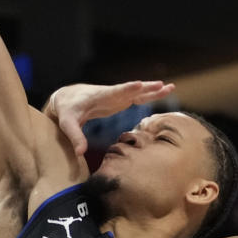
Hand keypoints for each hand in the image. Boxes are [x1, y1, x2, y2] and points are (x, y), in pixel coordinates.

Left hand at [45, 80, 175, 157]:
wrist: (67, 98)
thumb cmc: (67, 110)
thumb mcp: (67, 124)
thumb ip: (75, 136)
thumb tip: (80, 153)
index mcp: (99, 96)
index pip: (114, 92)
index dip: (126, 89)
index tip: (138, 84)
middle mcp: (111, 93)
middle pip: (131, 90)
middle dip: (145, 88)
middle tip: (161, 85)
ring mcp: (117, 96)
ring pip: (138, 92)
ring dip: (153, 90)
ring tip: (170, 87)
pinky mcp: (120, 100)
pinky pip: (138, 97)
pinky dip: (150, 95)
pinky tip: (163, 92)